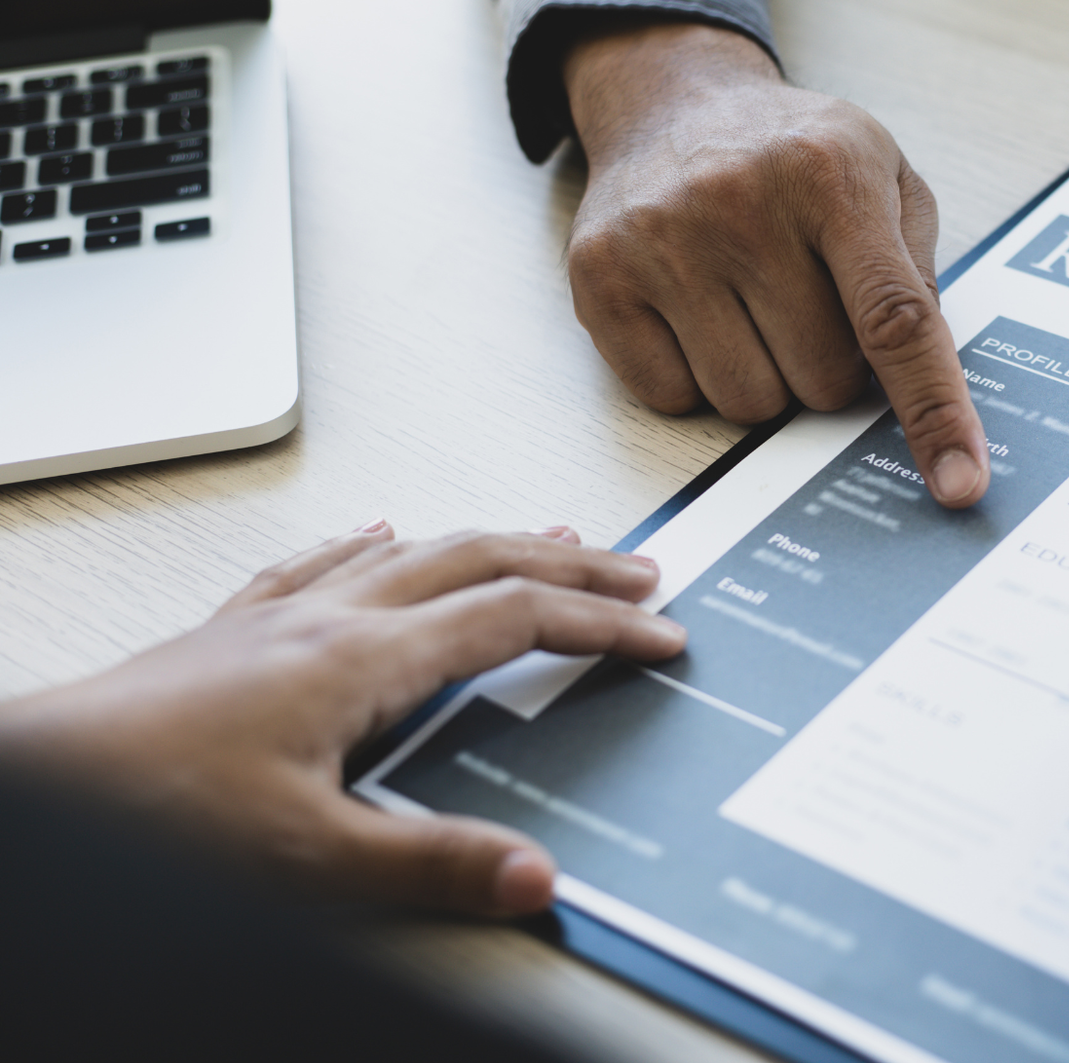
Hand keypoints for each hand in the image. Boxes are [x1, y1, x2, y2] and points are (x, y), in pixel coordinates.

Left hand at [0, 522, 684, 915]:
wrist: (35, 785)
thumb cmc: (151, 814)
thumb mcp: (306, 859)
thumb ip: (430, 865)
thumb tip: (536, 878)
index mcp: (362, 660)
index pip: (516, 619)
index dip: (602, 621)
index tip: (663, 632)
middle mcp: (329, 620)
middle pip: (480, 560)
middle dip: (572, 560)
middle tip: (639, 565)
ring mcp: (279, 617)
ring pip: (415, 550)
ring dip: (496, 540)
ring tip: (550, 533)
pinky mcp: (234, 633)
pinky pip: (326, 564)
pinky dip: (379, 545)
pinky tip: (379, 533)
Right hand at [563, 23, 989, 506]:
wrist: (671, 100)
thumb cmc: (792, 154)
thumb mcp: (885, 175)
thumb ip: (919, 273)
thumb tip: (924, 387)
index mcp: (831, 172)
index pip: (894, 317)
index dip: (934, 409)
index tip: (958, 484)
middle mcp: (741, 201)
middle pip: (822, 380)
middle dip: (830, 365)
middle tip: (805, 301)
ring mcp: (662, 241)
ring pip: (749, 404)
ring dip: (764, 377)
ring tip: (749, 303)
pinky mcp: (600, 279)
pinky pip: (673, 399)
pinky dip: (695, 378)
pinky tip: (695, 311)